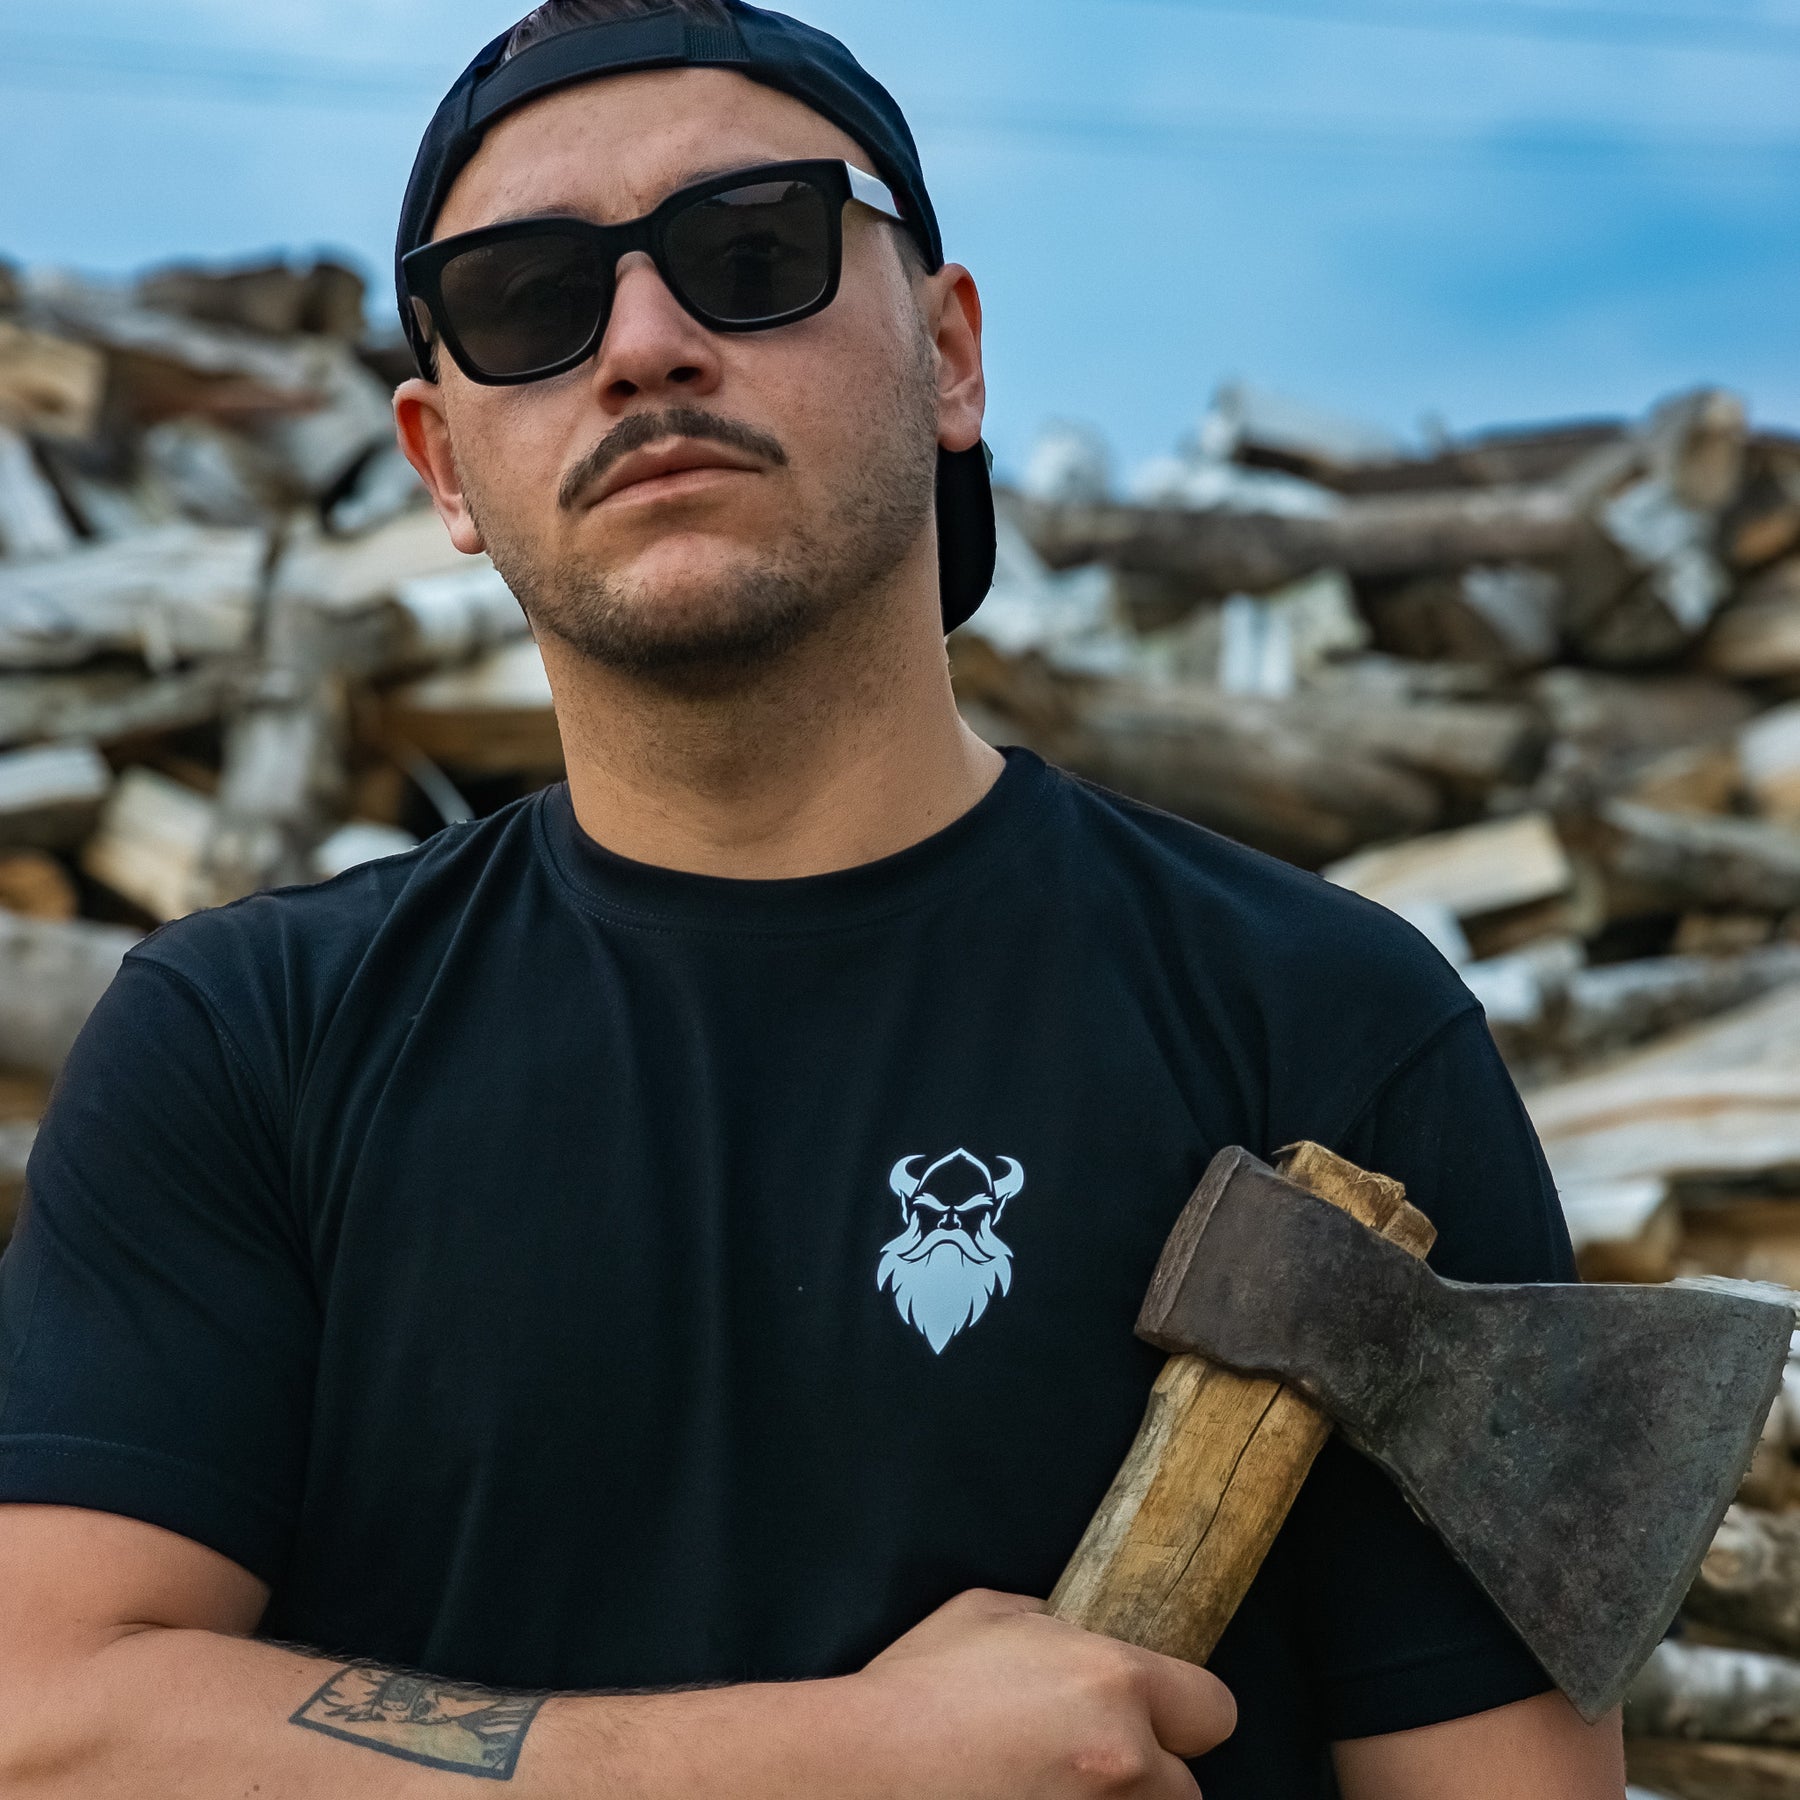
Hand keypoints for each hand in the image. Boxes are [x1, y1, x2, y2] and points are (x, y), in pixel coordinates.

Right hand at [850, 1588, 1235, 1797]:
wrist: (863, 1771)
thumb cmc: (918, 1689)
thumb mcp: (988, 1615)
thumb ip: (1050, 1626)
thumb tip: (1067, 1633)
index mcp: (1113, 1680)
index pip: (1214, 1708)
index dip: (1185, 1711)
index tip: (1158, 1716)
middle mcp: (1123, 1757)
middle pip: (1186, 1788)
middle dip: (1149, 1773)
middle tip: (1089, 1761)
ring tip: (1055, 1787)